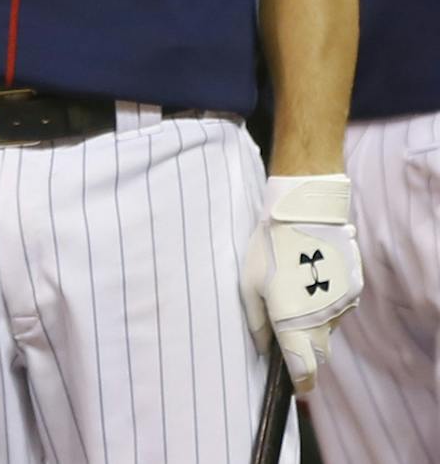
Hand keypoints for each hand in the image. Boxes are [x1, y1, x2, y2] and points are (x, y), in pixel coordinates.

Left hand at [240, 174, 361, 394]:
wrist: (304, 214)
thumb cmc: (268, 248)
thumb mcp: (248, 284)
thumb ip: (256, 322)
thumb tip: (261, 348)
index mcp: (294, 324)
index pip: (303, 368)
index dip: (300, 381)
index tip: (295, 386)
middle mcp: (323, 320)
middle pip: (318, 351)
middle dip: (305, 350)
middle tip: (288, 333)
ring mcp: (342, 306)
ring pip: (330, 329)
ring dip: (316, 324)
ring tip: (296, 294)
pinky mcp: (353, 290)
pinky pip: (340, 308)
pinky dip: (327, 304)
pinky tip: (311, 281)